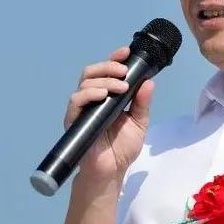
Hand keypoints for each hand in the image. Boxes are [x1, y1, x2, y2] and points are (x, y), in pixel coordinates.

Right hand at [63, 47, 153, 183]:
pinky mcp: (74, 121)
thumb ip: (142, 103)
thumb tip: (149, 82)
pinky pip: (76, 101)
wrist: (111, 171)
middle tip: (124, 72)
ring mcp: (82, 109)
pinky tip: (103, 96)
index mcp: (107, 96)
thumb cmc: (122, 148)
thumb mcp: (139, 122)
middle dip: (108, 66)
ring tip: (121, 87)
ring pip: (85, 83)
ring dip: (104, 81)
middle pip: (92, 72)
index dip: (114, 59)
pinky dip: (89, 94)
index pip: (107, 72)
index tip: (126, 52)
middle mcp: (92, 99)